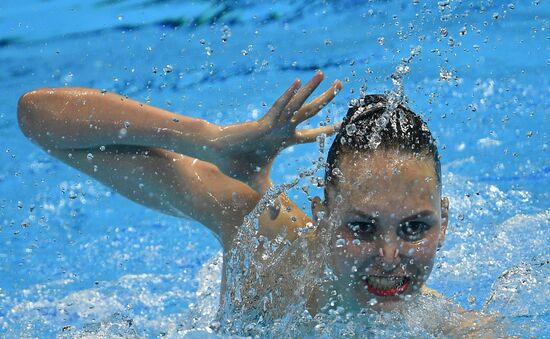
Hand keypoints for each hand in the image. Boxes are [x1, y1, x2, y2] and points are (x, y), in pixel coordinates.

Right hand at [209, 71, 342, 192]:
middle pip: (310, 112)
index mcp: (284, 140)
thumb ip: (271, 198)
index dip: (327, 129)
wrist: (218, 154)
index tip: (343, 124)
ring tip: (323, 74)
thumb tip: (276, 217)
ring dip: (310, 89)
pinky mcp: (263, 123)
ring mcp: (274, 124)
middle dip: (326, 99)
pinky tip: (298, 83)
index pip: (311, 134)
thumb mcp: (260, 185)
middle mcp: (282, 128)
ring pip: (297, 104)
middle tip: (342, 85)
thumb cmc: (238, 165)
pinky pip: (279, 108)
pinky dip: (288, 96)